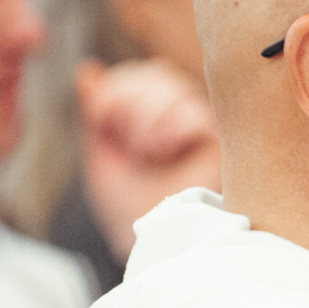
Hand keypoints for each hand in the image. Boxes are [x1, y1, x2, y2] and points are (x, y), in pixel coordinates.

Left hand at [79, 57, 221, 258]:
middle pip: (158, 73)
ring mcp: (203, 128)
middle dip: (128, 100)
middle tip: (123, 140)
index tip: (101, 120)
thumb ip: (96, 110)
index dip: (117, 87)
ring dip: (147, 118)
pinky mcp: (220, 145)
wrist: (145, 238)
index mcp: (156, 113)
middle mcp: (184, 115)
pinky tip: (164, 153)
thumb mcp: (101, 150)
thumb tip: (88, 69)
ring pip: (175, 89)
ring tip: (144, 152)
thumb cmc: (127, 204)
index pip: (141, 74)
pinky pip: (195, 116)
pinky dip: (170, 130)